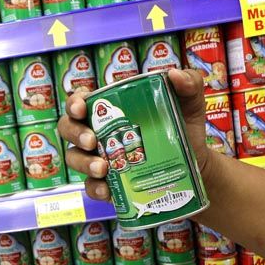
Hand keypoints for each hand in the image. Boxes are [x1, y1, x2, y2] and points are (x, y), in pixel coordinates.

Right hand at [58, 69, 210, 200]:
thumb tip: (173, 74)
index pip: (81, 101)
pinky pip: (91, 187)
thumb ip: (188, 82)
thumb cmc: (184, 125)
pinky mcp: (109, 183)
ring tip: (103, 168)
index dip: (74, 103)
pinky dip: (95, 189)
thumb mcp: (190, 102)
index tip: (81, 108)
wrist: (196, 162)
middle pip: (69, 128)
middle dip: (75, 133)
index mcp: (111, 109)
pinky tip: (107, 191)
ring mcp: (100, 158)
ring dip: (84, 163)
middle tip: (92, 140)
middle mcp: (98, 131)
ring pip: (75, 158)